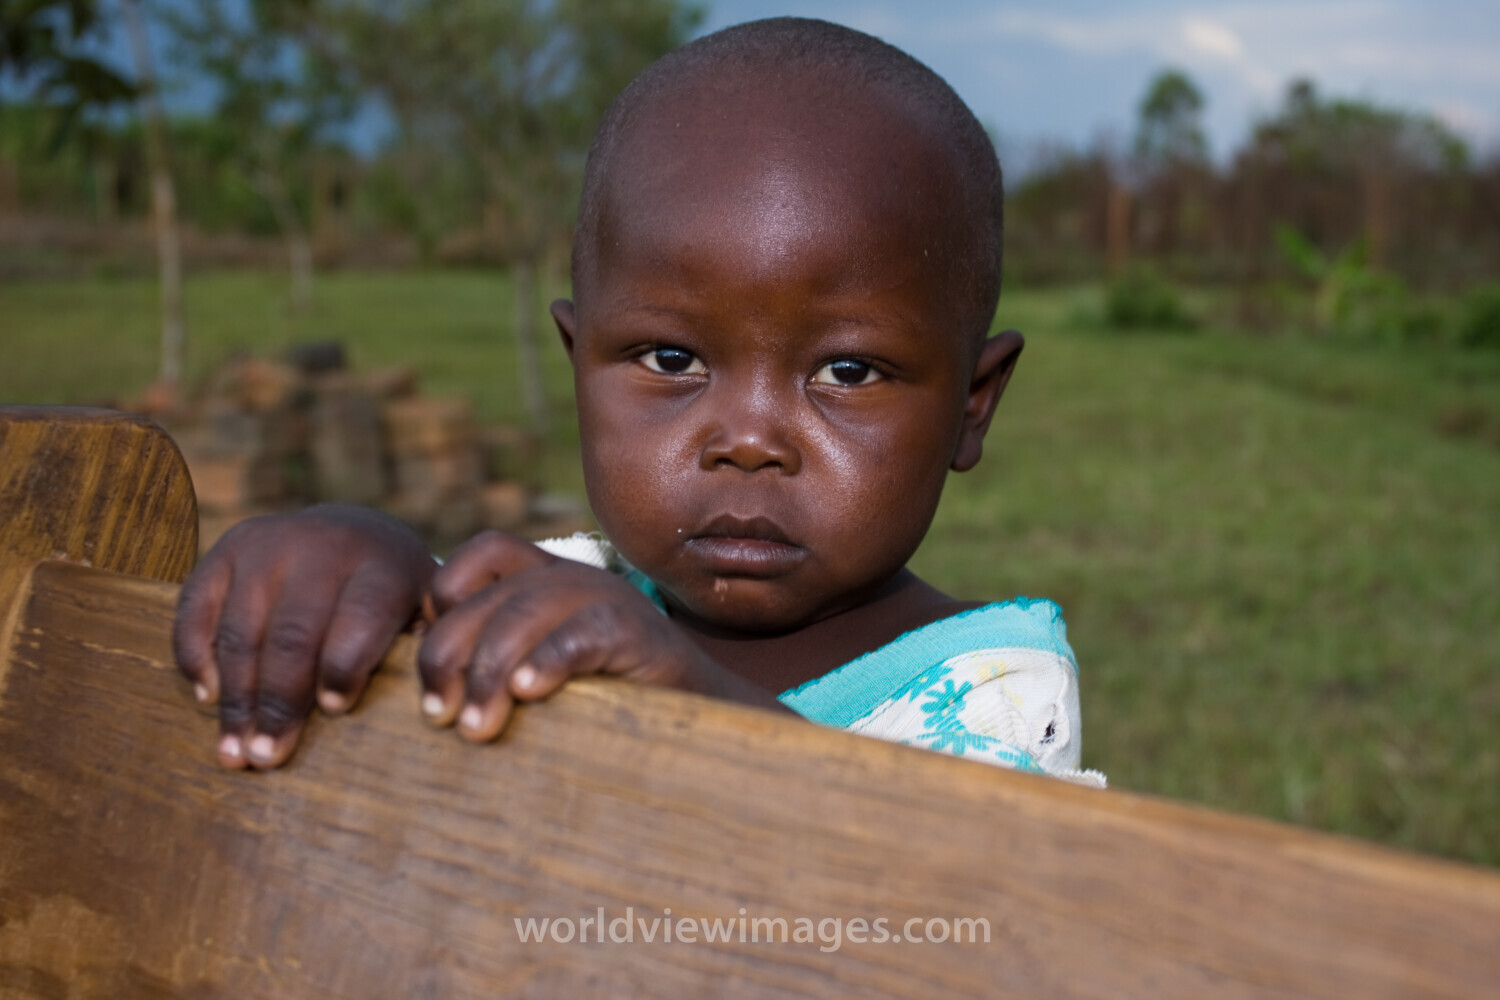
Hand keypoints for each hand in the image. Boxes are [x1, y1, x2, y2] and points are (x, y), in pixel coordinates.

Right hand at [173, 504, 435, 768]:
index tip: (333, 711)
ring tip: (233, 751)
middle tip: (266, 758)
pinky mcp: (229, 547)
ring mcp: (271, 543)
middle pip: (293, 634)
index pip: (360, 619)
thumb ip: (430, 649)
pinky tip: (207, 697)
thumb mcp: (426, 612)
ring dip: (235, 697)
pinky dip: (197, 654)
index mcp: (384, 567)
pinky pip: (197, 605)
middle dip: (279, 701)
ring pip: (243, 628)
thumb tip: (432, 705)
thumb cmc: (395, 598)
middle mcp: (325, 546)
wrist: (355, 535)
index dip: (344, 667)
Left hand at [418, 530, 779, 741]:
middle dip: (448, 656)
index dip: (441, 602)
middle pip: (484, 596)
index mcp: (542, 581)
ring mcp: (604, 597)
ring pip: (522, 612)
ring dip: (488, 672)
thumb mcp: (544, 676)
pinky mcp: (636, 628)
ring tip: (476, 727)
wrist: (702, 719)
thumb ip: (497, 669)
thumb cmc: (609, 705)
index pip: (475, 560)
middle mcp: (569, 578)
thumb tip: (426, 702)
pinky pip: (582, 634)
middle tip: (437, 717)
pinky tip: (531, 695)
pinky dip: (549, 661)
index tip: (433, 669)